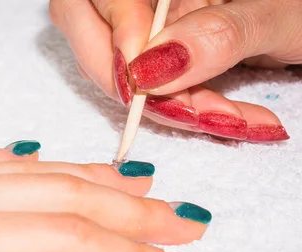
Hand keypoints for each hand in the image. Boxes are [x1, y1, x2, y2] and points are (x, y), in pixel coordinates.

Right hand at [49, 0, 299, 141]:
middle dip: (130, 84)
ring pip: (120, 68)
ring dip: (167, 105)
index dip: (113, 35)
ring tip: (230, 119)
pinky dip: (185, 110)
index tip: (147, 79)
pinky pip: (150, 87)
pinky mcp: (167, 54)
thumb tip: (152, 69)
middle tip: (185, 110)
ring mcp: (156, 23)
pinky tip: (230, 118)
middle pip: (90, 32)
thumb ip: (221, 31)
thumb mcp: (285, 13)